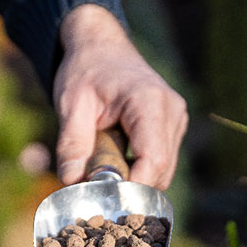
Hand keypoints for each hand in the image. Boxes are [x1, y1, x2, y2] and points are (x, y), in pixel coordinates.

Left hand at [53, 4, 187, 190]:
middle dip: (131, 188)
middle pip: (161, 171)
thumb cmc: (84, 71)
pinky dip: (139, 170)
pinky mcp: (172, 127)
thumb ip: (72, 144)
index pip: (153, 160)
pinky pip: (161, 161)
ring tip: (103, 171)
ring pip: (163, 171)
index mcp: (149, 102)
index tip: (104, 199)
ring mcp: (176, 119)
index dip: (132, 187)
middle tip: (96, 191)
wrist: (100, 47)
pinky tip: (116, 162)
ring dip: (134, 180)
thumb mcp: (70, 105)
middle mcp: (171, 111)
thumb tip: (70, 181)